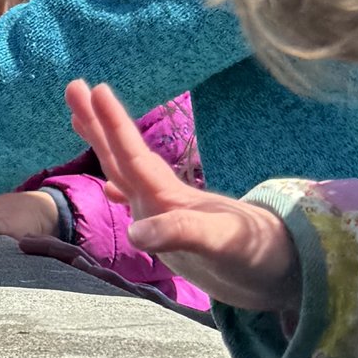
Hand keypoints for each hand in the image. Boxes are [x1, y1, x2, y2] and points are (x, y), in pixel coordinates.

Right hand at [66, 82, 298, 310]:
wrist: (283, 271)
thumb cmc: (256, 254)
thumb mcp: (219, 243)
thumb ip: (180, 234)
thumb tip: (134, 232)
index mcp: (170, 196)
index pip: (133, 155)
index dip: (112, 125)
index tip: (93, 89)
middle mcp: (163, 198)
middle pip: (122, 155)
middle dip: (97, 124)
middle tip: (74, 87)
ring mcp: (167, 212)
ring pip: (126, 172)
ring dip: (104, 147)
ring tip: (81, 122)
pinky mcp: (173, 232)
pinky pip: (135, 202)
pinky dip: (120, 190)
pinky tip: (112, 189)